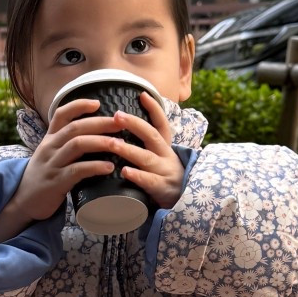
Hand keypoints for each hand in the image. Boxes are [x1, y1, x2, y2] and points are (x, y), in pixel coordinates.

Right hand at [0, 97, 122, 244]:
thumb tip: (97, 136)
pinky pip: (77, 170)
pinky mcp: (56, 182)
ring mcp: (52, 164)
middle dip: (100, 123)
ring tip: (120, 144)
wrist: (23, 201)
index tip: (98, 103)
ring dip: (100, 142)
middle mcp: (49, 147)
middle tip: (121, 123)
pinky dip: (94, 167)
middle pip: (75, 127)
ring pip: (76, 145)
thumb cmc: (44, 177)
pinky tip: (109, 167)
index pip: (61, 114)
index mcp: (49, 139)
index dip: (79, 105)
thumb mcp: (51, 155)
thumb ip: (68, 144)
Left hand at [113, 91, 186, 209]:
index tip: (142, 94)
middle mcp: (166, 156)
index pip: (161, 123)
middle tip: (116, 115)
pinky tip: (125, 171)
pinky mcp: (161, 189)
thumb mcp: (161, 157)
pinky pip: (149, 181)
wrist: (184, 202)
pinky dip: (137, 176)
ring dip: (129, 150)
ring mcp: (164, 172)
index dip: (153, 108)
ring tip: (112, 143)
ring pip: (146, 158)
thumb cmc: (165, 176)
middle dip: (134, 124)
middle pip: (151, 136)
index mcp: (165, 146)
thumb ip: (147, 143)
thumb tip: (126, 124)